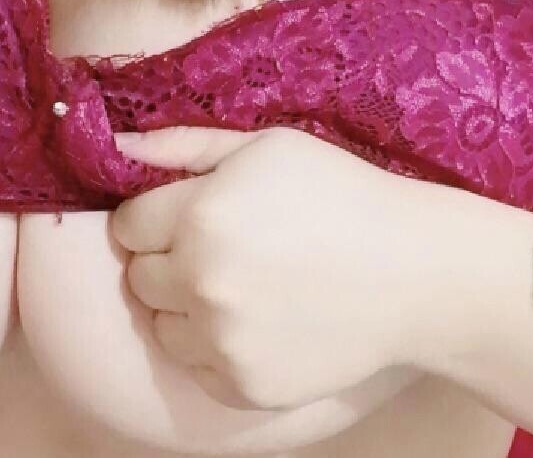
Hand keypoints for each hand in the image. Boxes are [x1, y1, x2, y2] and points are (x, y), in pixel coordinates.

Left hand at [110, 124, 425, 410]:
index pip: (127, 225)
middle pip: (140, 276)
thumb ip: (183, 145)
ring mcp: (222, 341)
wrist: (414, 273)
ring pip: (161, 325)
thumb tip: (118, 144)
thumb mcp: (263, 145)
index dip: (152, 215)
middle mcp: (202, 282)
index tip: (186, 213)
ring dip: (184, 306)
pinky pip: (196, 367)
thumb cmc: (340, 193)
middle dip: (166, 258)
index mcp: (200, 216)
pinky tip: (257, 320)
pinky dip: (213, 347)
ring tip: (238, 284)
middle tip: (218, 247)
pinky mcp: (245, 388)